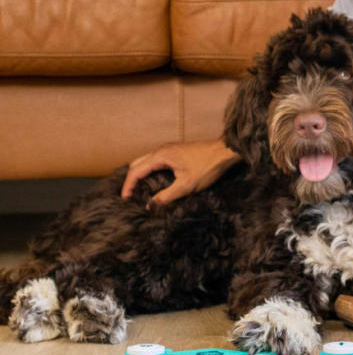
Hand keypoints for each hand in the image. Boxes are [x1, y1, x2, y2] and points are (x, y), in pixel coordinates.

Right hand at [120, 139, 239, 208]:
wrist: (225, 151)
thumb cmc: (207, 166)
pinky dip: (149, 170)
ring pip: (146, 160)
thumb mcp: (187, 185)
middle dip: (131, 179)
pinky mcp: (176, 151)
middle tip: (129, 195)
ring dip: (140, 174)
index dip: (128, 185)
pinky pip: (155, 160)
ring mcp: (169, 149)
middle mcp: (162, 149)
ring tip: (138, 190)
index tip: (124, 199)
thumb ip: (166, 196)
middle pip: (138, 163)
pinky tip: (153, 181)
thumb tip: (150, 205)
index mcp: (161, 156)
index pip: (136, 170)